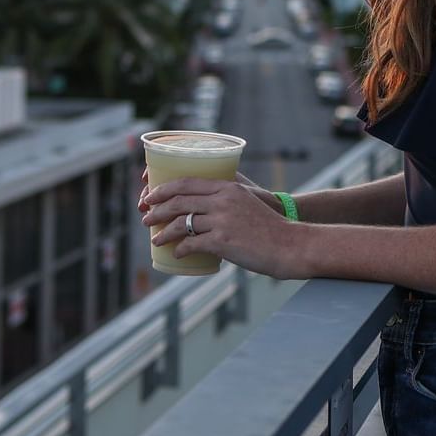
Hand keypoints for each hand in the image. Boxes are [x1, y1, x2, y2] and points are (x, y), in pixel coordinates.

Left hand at [139, 174, 306, 280]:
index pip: (187, 182)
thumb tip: (201, 208)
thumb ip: (225, 201)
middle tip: (146, 218)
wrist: (289, 245)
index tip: (150, 196)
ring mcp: (222, 220)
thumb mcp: (246, 203)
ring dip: (163, 232)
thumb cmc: (268, 227)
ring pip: (181, 223)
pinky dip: (181, 249)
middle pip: (179, 201)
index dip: (163, 189)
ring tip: (155, 239)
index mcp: (227, 187)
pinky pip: (192, 244)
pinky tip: (177, 254)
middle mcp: (223, 200)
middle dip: (157, 209)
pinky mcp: (223, 241)